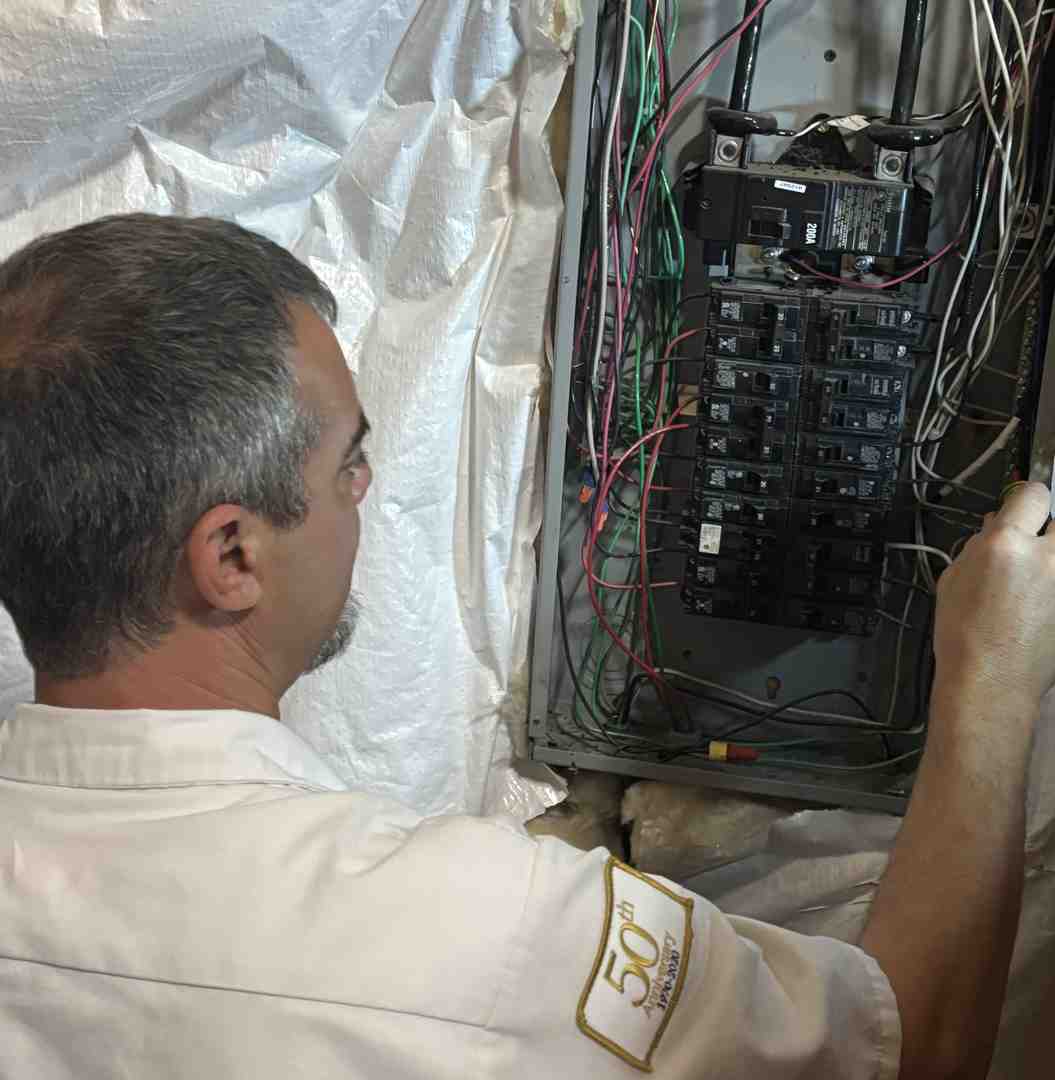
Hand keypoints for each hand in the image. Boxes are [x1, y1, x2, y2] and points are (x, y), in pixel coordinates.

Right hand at [934, 481, 1054, 708]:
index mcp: (1005, 544)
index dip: (1026, 497)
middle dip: (1047, 526)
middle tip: (1033, 544)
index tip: (1024, 504)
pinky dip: (1052, 585)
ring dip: (1050, 556)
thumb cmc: (966, 637)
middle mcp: (1046, 557)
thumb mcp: (954, 580)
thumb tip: (995, 526)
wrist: (992, 681)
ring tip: (1036, 578)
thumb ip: (979, 545)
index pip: (1033, 493)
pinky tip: (1041, 602)